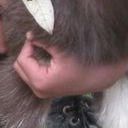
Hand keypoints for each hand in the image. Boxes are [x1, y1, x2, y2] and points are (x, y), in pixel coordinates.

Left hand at [13, 32, 127, 98]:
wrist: (105, 72)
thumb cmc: (85, 59)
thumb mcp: (61, 47)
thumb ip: (41, 40)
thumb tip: (28, 34)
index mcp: (42, 82)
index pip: (22, 60)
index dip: (29, 45)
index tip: (39, 37)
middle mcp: (40, 91)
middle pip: (21, 67)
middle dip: (28, 53)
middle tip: (40, 41)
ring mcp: (45, 92)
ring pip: (27, 71)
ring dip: (32, 58)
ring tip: (46, 48)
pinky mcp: (50, 90)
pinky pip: (35, 74)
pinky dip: (38, 64)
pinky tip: (50, 56)